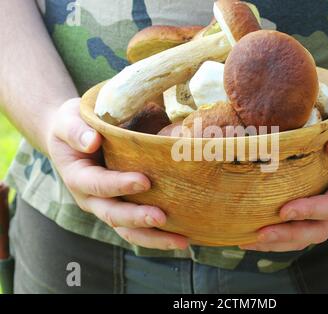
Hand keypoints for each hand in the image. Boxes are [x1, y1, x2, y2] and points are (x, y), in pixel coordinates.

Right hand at [47, 98, 187, 249]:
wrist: (72, 138)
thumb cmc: (73, 126)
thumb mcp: (68, 121)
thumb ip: (76, 131)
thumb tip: (92, 142)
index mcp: (78, 177)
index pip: (98, 185)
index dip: (119, 185)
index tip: (144, 181)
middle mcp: (91, 199)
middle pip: (113, 215)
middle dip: (137, 218)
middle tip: (162, 218)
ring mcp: (108, 207)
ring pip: (128, 230)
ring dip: (154, 238)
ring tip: (182, 241)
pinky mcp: (123, 208)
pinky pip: (139, 228)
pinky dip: (159, 235)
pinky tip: (184, 237)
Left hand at [240, 101, 327, 251]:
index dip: (311, 211)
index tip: (285, 210)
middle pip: (318, 230)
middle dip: (289, 235)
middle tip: (260, 234)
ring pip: (306, 235)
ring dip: (278, 242)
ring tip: (248, 241)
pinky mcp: (315, 206)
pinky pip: (297, 226)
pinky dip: (277, 234)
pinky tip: (251, 233)